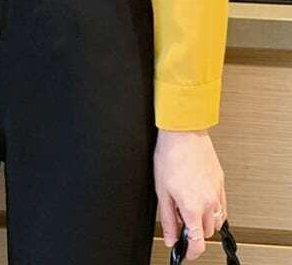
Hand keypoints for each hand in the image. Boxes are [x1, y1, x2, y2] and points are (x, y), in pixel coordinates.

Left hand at [154, 127, 226, 260]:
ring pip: (217, 220)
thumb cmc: (170, 155)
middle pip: (207, 232)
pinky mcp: (221, 182)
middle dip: (195, 232)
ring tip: (189, 206)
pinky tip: (200, 198)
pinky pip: (222, 205)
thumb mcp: (161, 191)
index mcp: (192, 206)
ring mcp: (217, 192)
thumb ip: (167, 218)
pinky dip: (213, 208)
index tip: (186, 251)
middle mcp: (209, 202)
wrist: (183, 133)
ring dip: (205, 220)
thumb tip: (170, 237)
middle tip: (181, 220)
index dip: (191, 252)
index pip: (198, 242)